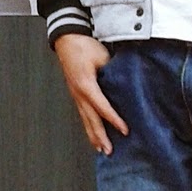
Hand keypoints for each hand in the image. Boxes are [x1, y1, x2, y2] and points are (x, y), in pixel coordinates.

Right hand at [54, 33, 129, 154]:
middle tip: (109, 151)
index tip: (125, 130)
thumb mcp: (102, 57)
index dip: (114, 119)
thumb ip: (112, 73)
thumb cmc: (83, 46)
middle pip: (91, 119)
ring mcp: (75, 94)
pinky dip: (88, 126)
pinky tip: (93, 134)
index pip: (102, 106)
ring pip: (85, 119)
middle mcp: (79, 93)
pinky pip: (82, 114)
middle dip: (100, 136)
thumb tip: (125, 86)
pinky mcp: (75, 94)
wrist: (66, 39)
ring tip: (100, 149)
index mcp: (86, 84)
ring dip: (93, 136)